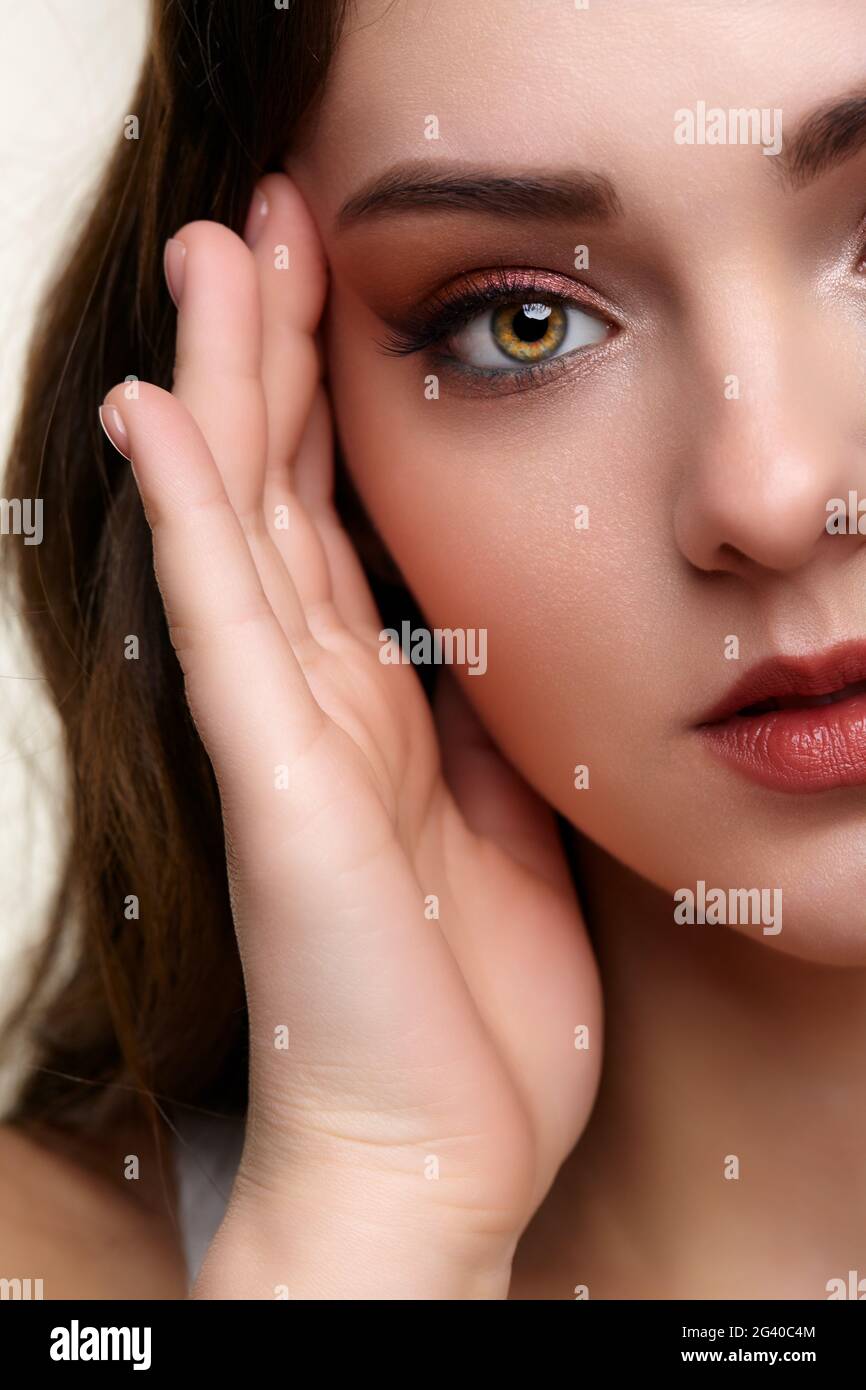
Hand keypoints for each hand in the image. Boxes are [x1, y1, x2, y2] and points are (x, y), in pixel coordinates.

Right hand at [99, 174, 601, 1297]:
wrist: (429, 1156)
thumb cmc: (467, 1012)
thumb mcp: (500, 830)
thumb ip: (473, 724)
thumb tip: (472, 640)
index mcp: (377, 710)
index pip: (337, 521)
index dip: (328, 402)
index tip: (328, 286)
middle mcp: (320, 702)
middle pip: (284, 491)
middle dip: (271, 351)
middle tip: (254, 220)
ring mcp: (288, 735)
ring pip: (246, 523)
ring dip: (224, 386)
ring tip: (207, 262)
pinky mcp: (278, 783)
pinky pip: (226, 621)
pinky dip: (195, 515)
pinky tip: (159, 419)